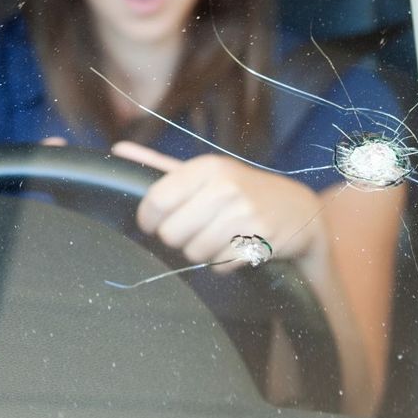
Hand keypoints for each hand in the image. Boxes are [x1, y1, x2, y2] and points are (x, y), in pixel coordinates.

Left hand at [112, 141, 328, 269]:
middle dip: (179, 238)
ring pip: (194, 253)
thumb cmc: (241, 190)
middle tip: (197, 229)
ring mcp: (245, 215)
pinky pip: (219, 266)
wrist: (299, 210)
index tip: (157, 221)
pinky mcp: (260, 242)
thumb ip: (159, 166)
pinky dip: (224, 263)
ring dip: (203, 252)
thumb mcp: (205, 173)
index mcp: (206, 167)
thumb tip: (118, 150)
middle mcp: (225, 187)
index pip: (155, 200)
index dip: (149, 219)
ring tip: (220, 236)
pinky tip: (237, 246)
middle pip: (171, 234)